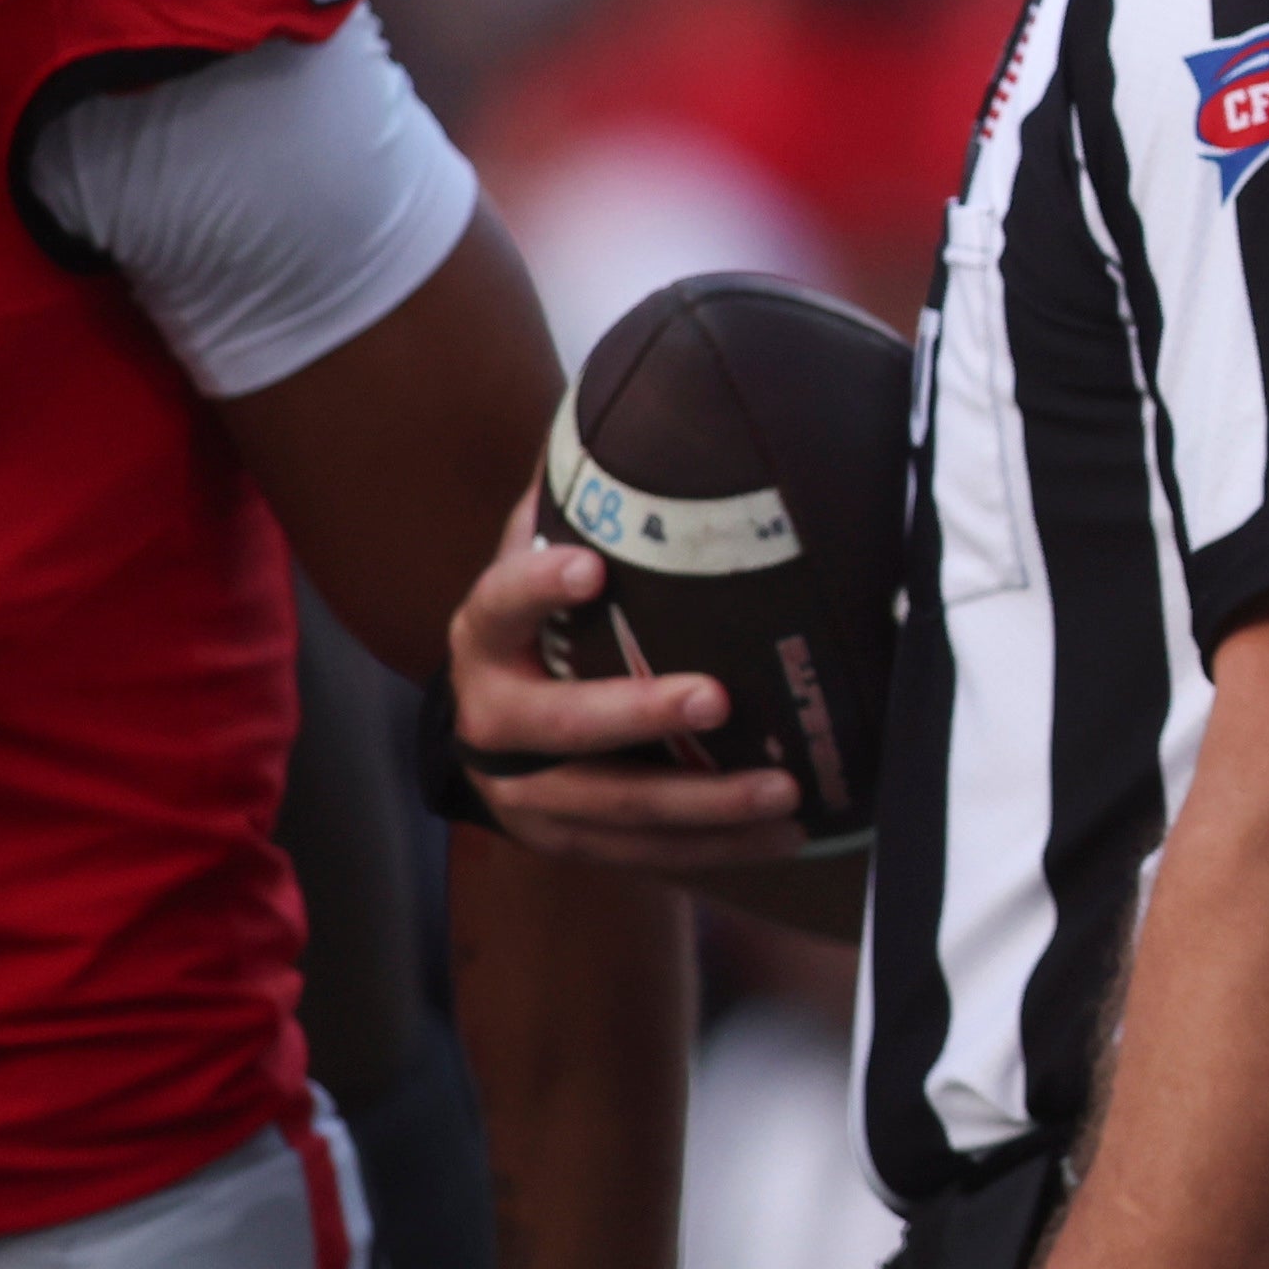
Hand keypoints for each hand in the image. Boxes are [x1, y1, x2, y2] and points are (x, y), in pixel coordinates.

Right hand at [446, 502, 810, 869]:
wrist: (492, 730)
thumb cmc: (542, 629)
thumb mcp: (540, 560)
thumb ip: (578, 504)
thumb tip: (632, 412)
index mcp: (486, 638)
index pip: (501, 604)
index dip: (537, 588)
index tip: (590, 567)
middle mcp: (493, 720)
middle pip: (559, 725)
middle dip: (638, 714)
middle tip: (716, 696)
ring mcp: (525, 793)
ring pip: (612, 808)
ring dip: (701, 805)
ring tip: (781, 791)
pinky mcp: (566, 844)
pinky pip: (643, 856)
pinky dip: (714, 849)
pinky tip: (783, 835)